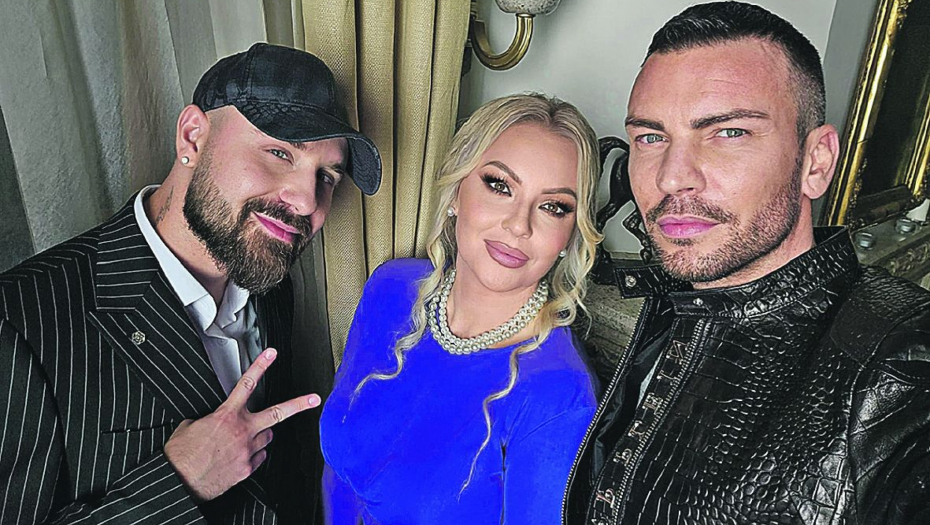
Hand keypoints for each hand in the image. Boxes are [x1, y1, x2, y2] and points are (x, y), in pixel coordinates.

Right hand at [164, 348, 320, 501]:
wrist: (178, 483)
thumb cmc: (180, 456)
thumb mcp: (189, 427)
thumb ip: (207, 419)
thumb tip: (211, 421)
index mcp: (226, 416)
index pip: (247, 384)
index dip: (260, 366)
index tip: (271, 354)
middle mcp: (242, 431)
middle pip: (278, 413)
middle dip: (299, 404)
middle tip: (314, 399)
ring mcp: (247, 451)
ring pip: (268, 437)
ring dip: (262, 435)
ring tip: (246, 438)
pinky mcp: (247, 469)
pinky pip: (259, 458)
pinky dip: (253, 455)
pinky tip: (239, 457)